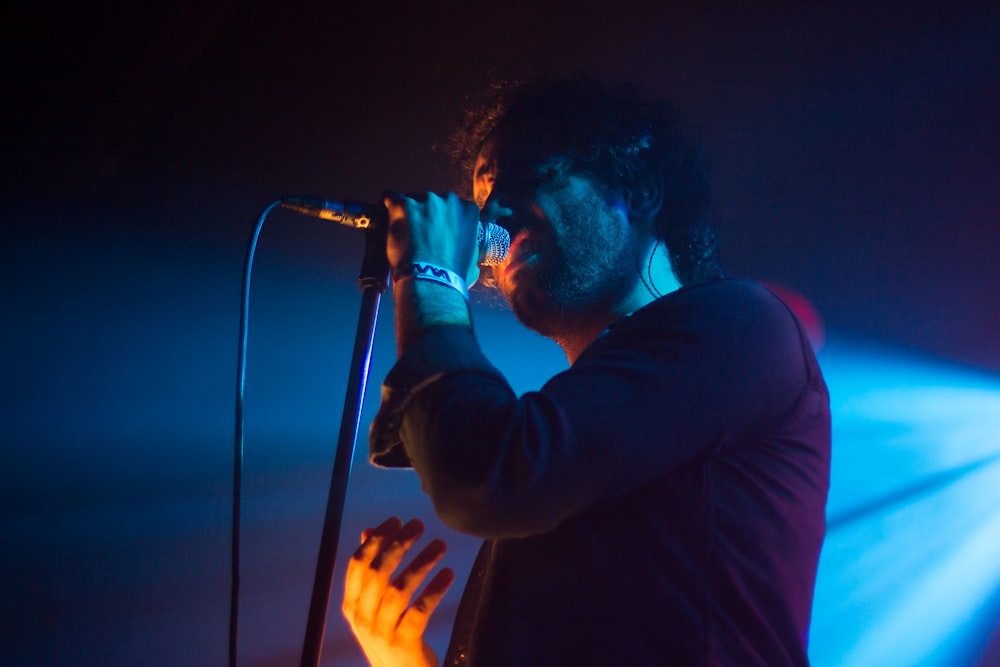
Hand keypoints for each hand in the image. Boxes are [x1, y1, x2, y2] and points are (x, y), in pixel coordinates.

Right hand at [342, 517, 454, 666]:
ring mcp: (382, 633)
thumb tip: (368, 531)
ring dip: (421, 562)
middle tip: (420, 525)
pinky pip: (420, 611)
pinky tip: (448, 574)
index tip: (396, 520)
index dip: (376, 539)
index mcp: (352, 606)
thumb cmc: (389, 636)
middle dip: (399, 544)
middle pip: (378, 573)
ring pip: (399, 590)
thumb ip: (370, 571)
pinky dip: (434, 590)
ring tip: (441, 545)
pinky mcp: (405, 645)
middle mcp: (362, 619)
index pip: (358, 565)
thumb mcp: (372, 606)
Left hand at [383, 191, 481, 284]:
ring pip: (412, 200)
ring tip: (403, 234)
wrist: (431, 280)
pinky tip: (387, 219)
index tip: (435, 230)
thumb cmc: (452, 275)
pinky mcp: (403, 205)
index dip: (442, 219)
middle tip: (418, 235)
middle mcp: (448, 200)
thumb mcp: (472, 259)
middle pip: (432, 201)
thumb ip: (468, 246)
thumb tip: (466, 251)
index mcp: (467, 210)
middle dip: (425, 215)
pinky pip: (391, 197)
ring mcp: (426, 201)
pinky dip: (388, 207)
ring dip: (408, 214)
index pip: (452, 206)